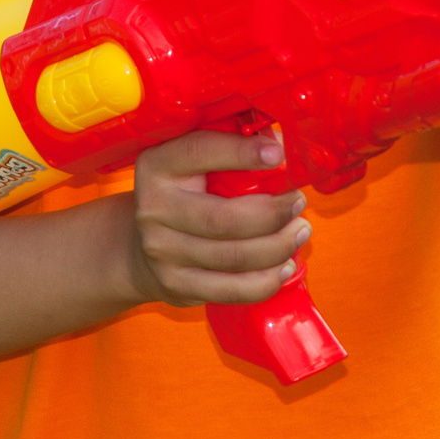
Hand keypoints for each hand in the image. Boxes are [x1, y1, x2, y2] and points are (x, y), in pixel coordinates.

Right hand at [123, 129, 310, 307]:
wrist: (140, 246)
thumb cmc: (186, 194)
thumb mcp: (194, 164)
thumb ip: (232, 151)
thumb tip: (287, 149)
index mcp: (158, 166)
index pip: (199, 152)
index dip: (242, 153)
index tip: (279, 154)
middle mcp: (154, 209)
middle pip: (223, 218)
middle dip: (273, 213)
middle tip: (298, 202)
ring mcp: (163, 252)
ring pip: (233, 257)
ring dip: (278, 246)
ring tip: (299, 231)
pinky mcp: (177, 285)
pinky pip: (231, 289)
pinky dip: (266, 280)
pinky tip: (284, 265)